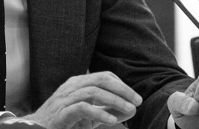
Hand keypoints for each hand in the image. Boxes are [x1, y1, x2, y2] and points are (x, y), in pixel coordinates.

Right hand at [21, 71, 141, 128]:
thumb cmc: (64, 122)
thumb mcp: (89, 116)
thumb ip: (108, 111)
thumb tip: (131, 110)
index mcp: (78, 84)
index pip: (104, 76)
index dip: (121, 84)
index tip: (135, 98)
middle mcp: (72, 87)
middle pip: (100, 80)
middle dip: (122, 89)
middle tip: (137, 101)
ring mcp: (65, 99)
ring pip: (93, 91)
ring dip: (114, 100)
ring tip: (129, 109)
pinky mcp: (61, 114)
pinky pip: (82, 108)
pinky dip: (99, 113)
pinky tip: (111, 120)